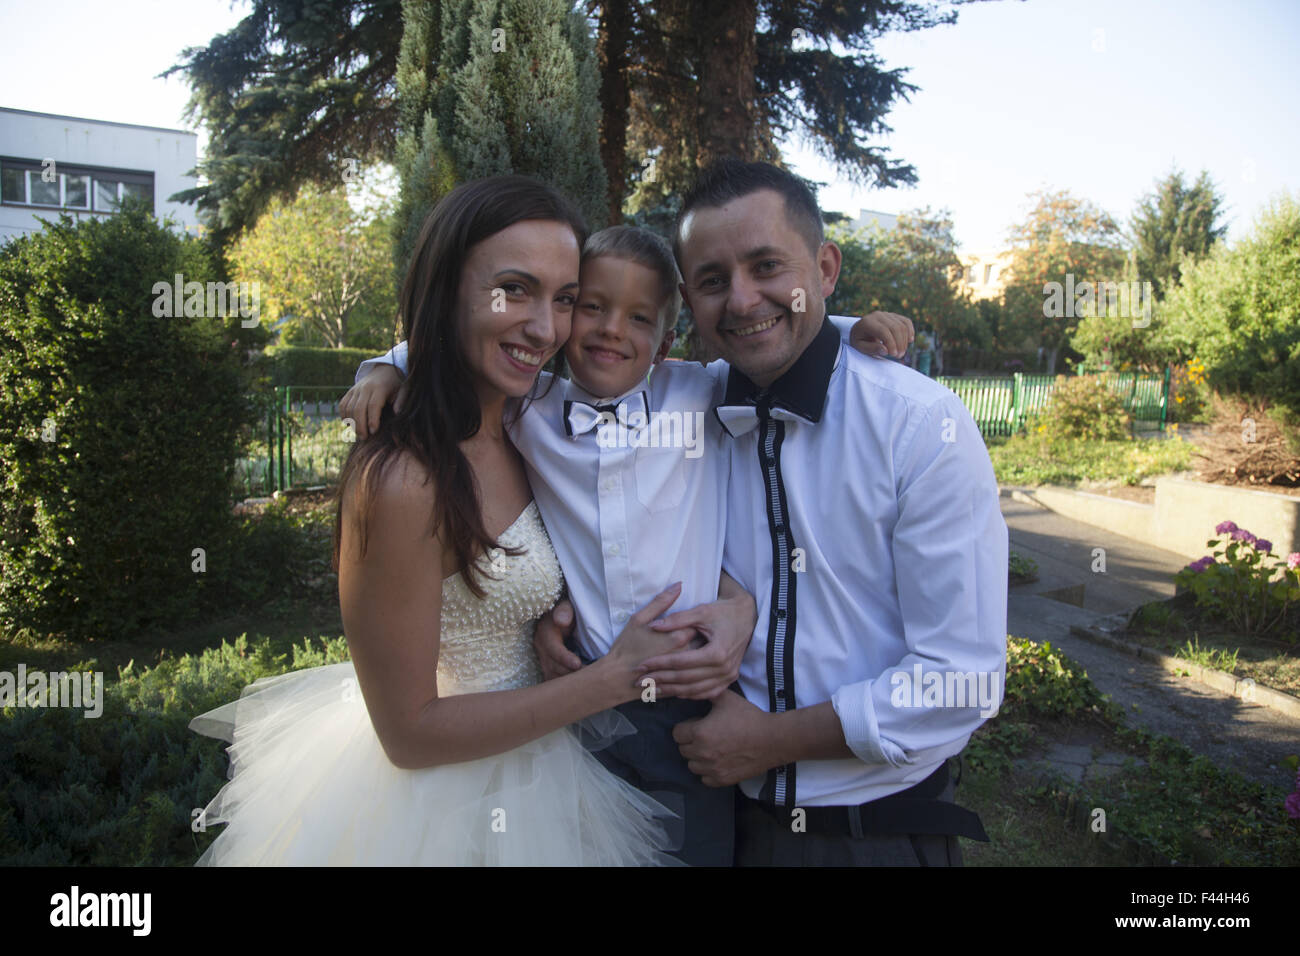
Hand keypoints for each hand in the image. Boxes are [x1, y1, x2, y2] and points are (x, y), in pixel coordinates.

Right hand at [339, 364, 404, 439]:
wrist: (385, 370)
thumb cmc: (396, 384)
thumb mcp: (404, 390)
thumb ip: (401, 401)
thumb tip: (397, 413)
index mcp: (379, 388)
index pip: (373, 405)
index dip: (372, 419)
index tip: (374, 432)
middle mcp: (365, 387)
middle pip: (358, 408)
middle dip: (360, 425)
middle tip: (364, 438)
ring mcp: (356, 389)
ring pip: (349, 407)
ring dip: (351, 423)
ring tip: (358, 434)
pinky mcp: (350, 391)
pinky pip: (343, 404)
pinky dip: (343, 415)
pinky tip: (348, 425)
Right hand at [534, 598, 579, 679]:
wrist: (563, 615)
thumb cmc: (569, 610)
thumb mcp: (566, 606)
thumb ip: (564, 611)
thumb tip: (561, 620)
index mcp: (545, 633)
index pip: (553, 650)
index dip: (565, 659)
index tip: (578, 664)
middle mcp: (541, 648)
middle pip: (553, 668)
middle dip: (570, 674)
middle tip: (590, 679)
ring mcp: (543, 659)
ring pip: (553, 677)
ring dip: (568, 682)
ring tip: (587, 684)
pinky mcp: (548, 667)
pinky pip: (554, 681)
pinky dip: (565, 686)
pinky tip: (580, 687)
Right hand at [602, 583, 697, 702]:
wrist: (616, 679)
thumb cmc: (626, 647)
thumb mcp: (639, 620)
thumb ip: (661, 602)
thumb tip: (679, 585)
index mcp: (678, 636)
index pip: (700, 622)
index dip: (699, 619)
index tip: (697, 618)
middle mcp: (685, 653)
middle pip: (705, 640)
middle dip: (704, 635)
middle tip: (702, 630)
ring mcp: (684, 669)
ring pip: (703, 658)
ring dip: (702, 651)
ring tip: (698, 646)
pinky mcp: (681, 683)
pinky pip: (697, 673)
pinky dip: (696, 667)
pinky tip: (690, 663)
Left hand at [638, 586, 756, 699]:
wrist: (748, 617)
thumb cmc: (724, 612)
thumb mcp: (701, 611)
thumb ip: (677, 619)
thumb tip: (653, 626)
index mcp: (717, 652)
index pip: (681, 662)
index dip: (659, 664)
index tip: (641, 665)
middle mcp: (724, 668)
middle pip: (685, 679)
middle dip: (660, 680)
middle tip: (639, 681)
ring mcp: (728, 676)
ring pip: (694, 690)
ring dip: (671, 691)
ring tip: (651, 689)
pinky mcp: (729, 679)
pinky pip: (706, 692)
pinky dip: (688, 694)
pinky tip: (673, 692)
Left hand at [673, 689, 778, 786]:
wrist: (772, 739)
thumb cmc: (749, 718)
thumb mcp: (727, 698)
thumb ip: (707, 694)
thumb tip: (694, 690)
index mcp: (700, 733)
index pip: (677, 733)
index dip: (686, 727)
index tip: (697, 724)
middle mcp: (702, 753)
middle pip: (683, 749)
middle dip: (691, 741)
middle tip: (706, 734)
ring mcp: (712, 768)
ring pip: (692, 765)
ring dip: (697, 757)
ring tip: (711, 748)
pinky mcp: (722, 779)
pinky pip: (704, 778)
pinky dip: (708, 771)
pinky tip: (718, 761)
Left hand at [850, 311, 913, 358]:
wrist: (860, 329)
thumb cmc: (859, 340)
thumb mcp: (860, 347)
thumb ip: (871, 349)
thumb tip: (885, 350)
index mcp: (867, 322)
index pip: (883, 331)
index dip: (891, 343)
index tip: (893, 355)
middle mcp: (878, 315)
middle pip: (895, 328)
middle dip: (900, 343)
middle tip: (899, 356)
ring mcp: (887, 314)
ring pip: (902, 325)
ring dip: (905, 340)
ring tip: (901, 352)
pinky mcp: (894, 316)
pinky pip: (906, 321)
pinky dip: (910, 331)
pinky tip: (910, 341)